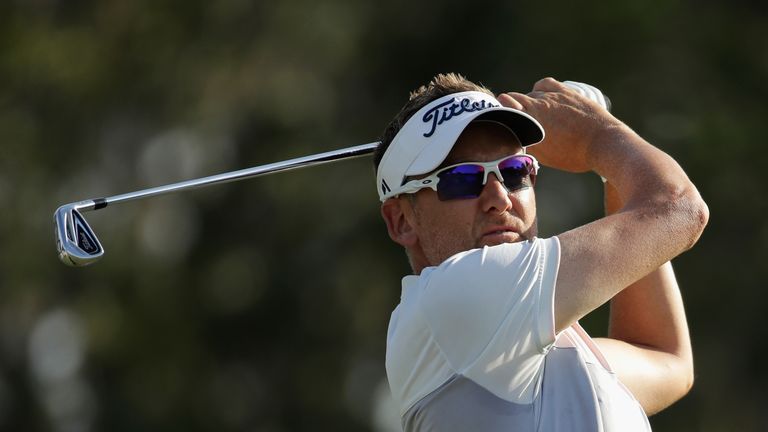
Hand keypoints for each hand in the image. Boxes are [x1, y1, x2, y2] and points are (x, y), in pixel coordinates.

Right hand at [497, 78, 619, 172]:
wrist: (603, 143)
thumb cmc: (574, 155)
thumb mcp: (544, 155)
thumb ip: (526, 141)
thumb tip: (514, 136)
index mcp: (530, 119)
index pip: (504, 105)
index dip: (500, 112)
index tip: (501, 121)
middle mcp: (538, 103)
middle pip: (514, 99)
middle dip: (512, 109)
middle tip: (517, 122)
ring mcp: (553, 95)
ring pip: (530, 93)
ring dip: (527, 101)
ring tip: (534, 114)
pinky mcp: (566, 92)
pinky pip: (545, 84)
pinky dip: (539, 89)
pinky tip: (543, 97)